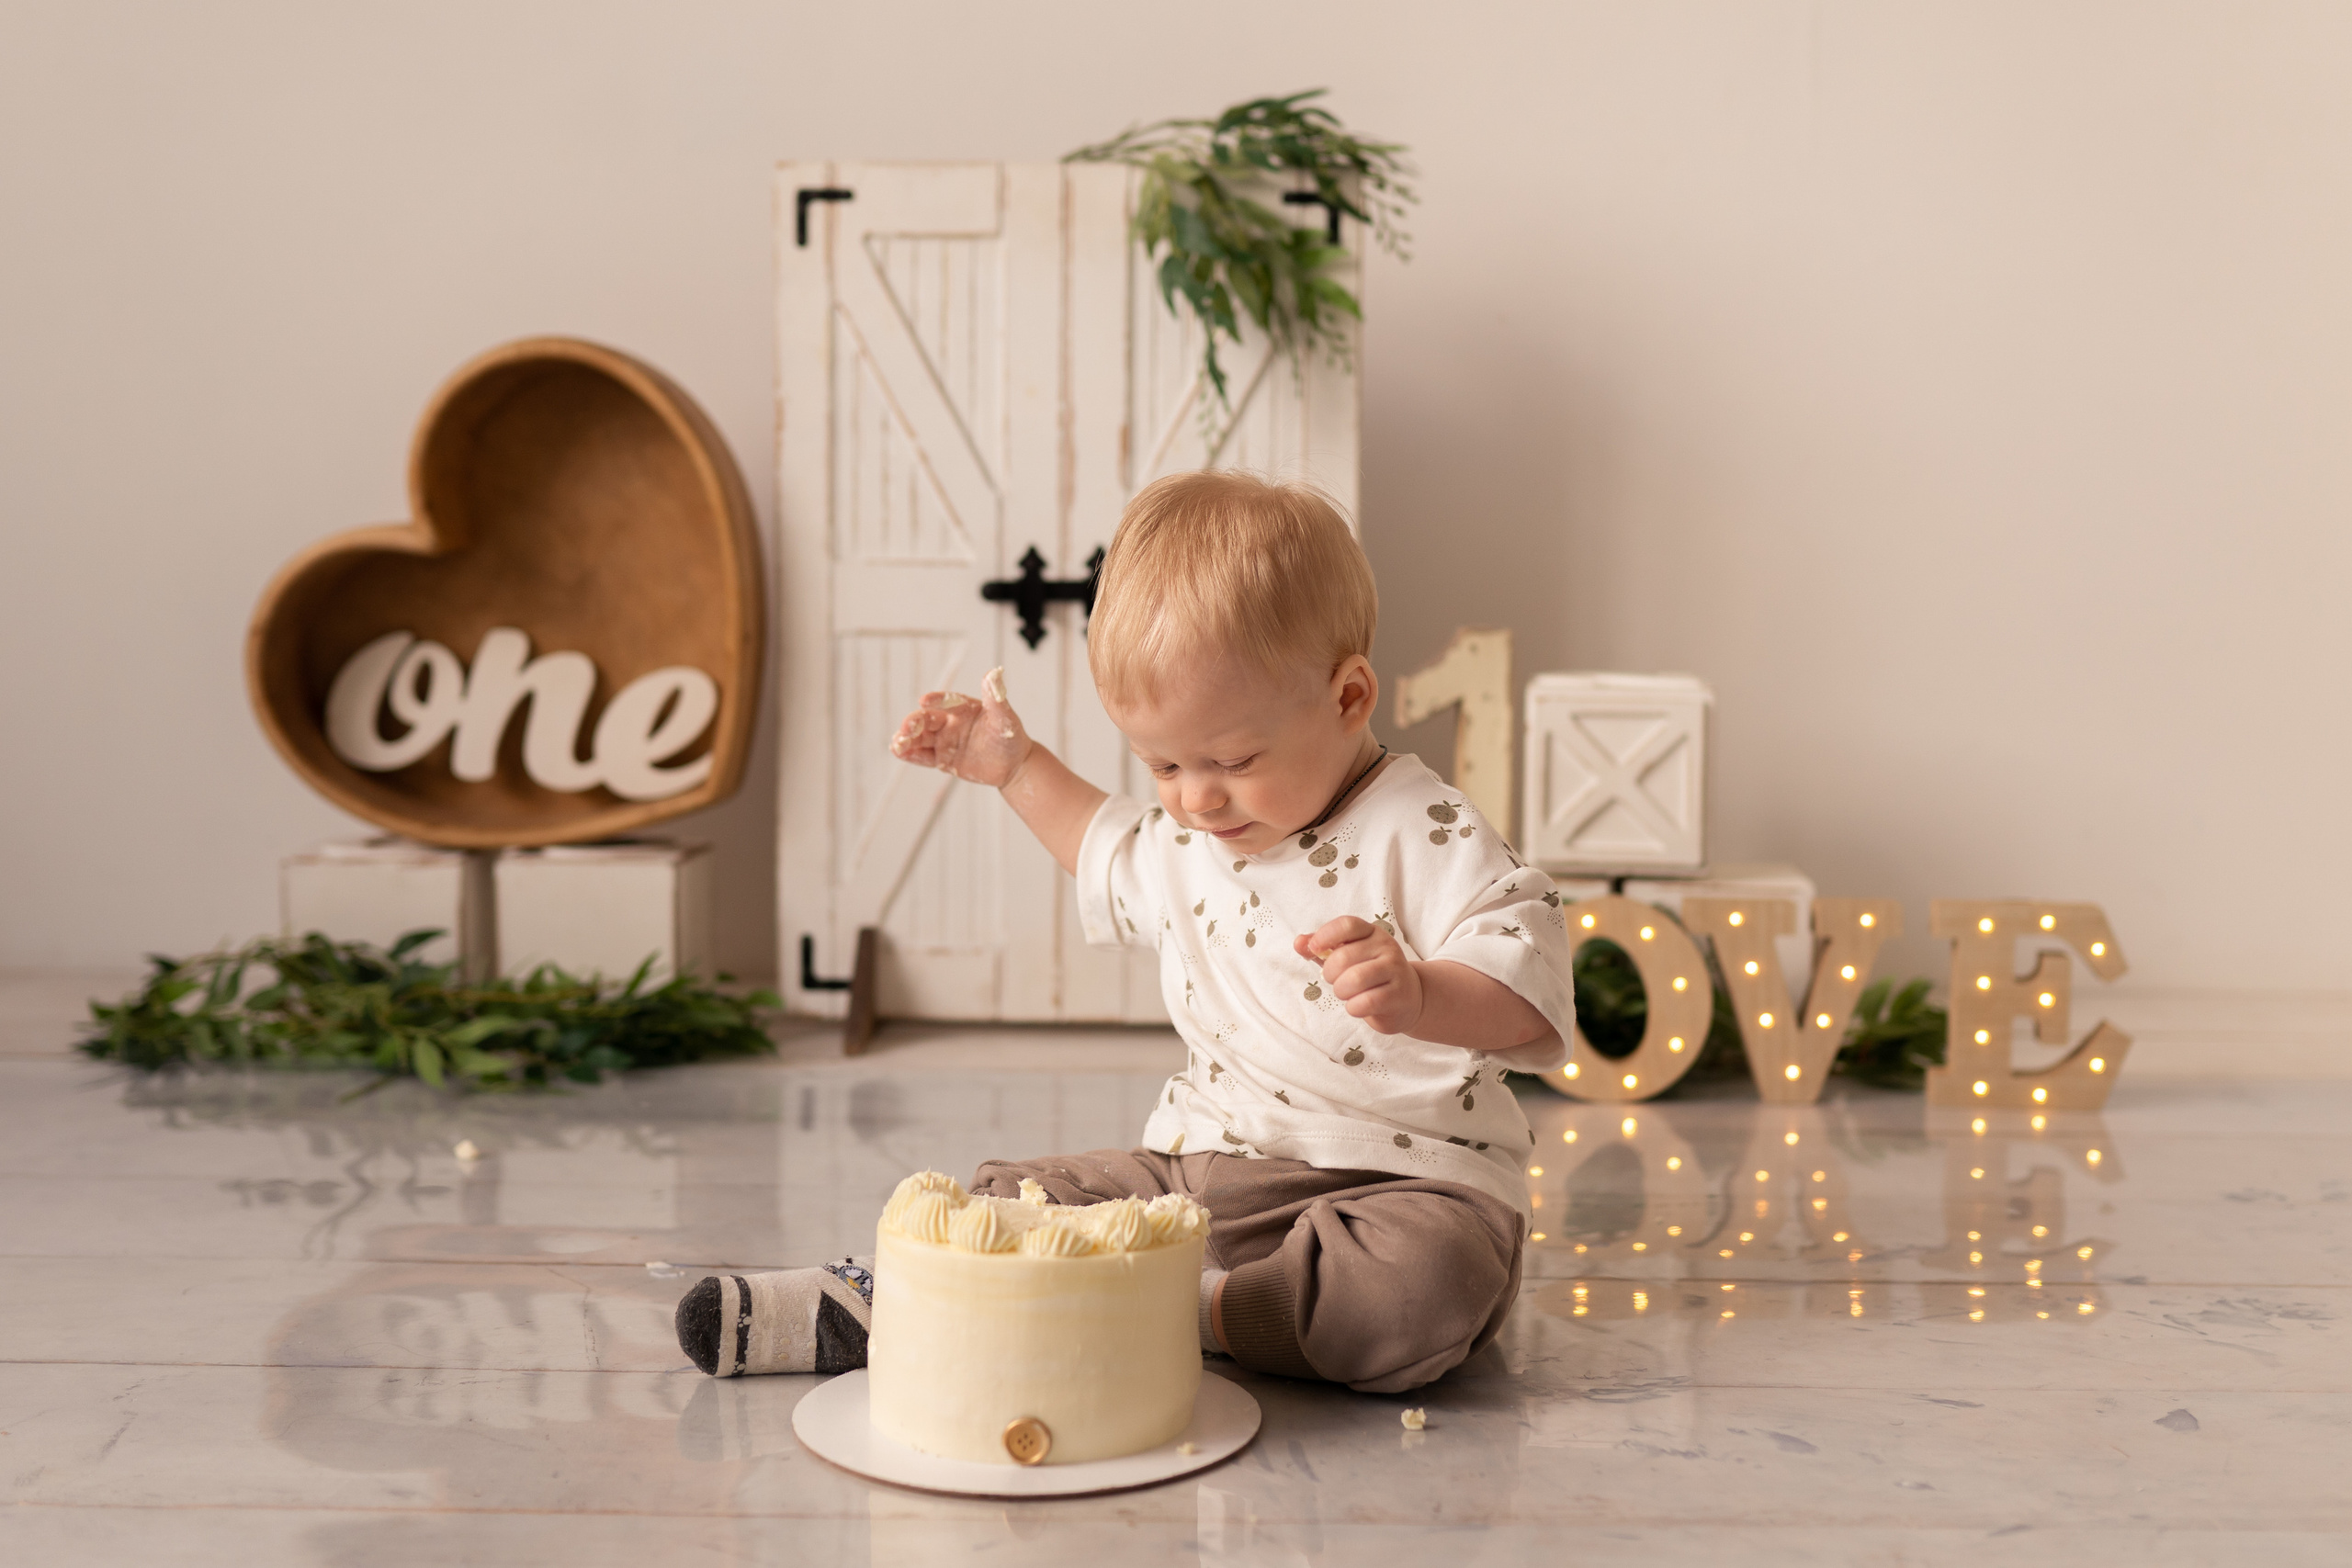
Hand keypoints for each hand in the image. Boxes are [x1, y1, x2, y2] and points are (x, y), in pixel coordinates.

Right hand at [889, 666, 1031, 786]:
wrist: (1013, 764)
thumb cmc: (1010, 737)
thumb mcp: (1005, 718)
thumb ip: (996, 698)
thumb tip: (994, 672)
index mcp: (963, 708)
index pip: (946, 701)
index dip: (935, 700)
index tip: (925, 700)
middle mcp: (950, 722)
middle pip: (927, 720)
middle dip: (914, 722)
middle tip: (906, 727)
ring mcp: (944, 741)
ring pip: (920, 738)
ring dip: (906, 739)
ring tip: (896, 744)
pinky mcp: (942, 759)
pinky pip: (923, 756)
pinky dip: (910, 754)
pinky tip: (899, 752)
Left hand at [1294, 917, 1424, 1035]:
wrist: (1407, 997)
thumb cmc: (1370, 974)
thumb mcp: (1347, 956)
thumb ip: (1322, 948)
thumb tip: (1299, 943)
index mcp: (1371, 933)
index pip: (1347, 925)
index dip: (1325, 935)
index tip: (1314, 949)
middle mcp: (1386, 947)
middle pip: (1343, 957)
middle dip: (1330, 974)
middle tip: (1336, 981)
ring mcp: (1395, 970)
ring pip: (1353, 980)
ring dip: (1341, 992)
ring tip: (1347, 993)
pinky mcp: (1398, 995)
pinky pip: (1364, 1002)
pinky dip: (1353, 1008)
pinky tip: (1359, 1006)